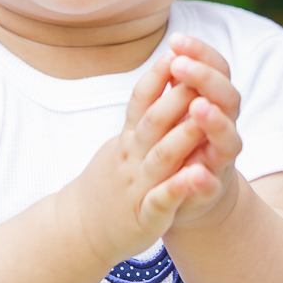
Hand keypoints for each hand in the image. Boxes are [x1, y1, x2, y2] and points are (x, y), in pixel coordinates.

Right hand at [69, 49, 214, 264]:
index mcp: (129, 139)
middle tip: (197, 76)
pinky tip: (195, 178)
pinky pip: (161, 201)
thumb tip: (163, 72)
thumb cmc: (112, 180)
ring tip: (200, 120)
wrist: (82, 231)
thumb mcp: (123, 143)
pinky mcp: (145, 218)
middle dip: (176, 99)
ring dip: (180, 138)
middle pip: (153, 122)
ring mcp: (137, 187)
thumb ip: (143, 113)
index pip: (140, 100)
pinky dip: (177, 189)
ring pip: (160, 158)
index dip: (157, 76)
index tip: (175, 50)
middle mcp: (131, 158)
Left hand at [163, 34, 243, 227]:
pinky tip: (196, 173)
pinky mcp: (209, 192)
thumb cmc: (182, 142)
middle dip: (206, 79)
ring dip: (215, 122)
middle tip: (180, 65)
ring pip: (229, 139)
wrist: (188, 196)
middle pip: (228, 98)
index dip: (201, 53)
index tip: (175, 39)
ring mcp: (219, 160)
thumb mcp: (179, 109)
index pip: (218, 69)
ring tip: (198, 107)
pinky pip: (211, 186)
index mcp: (216, 102)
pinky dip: (205, 181)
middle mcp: (224, 128)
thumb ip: (179, 84)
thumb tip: (172, 51)